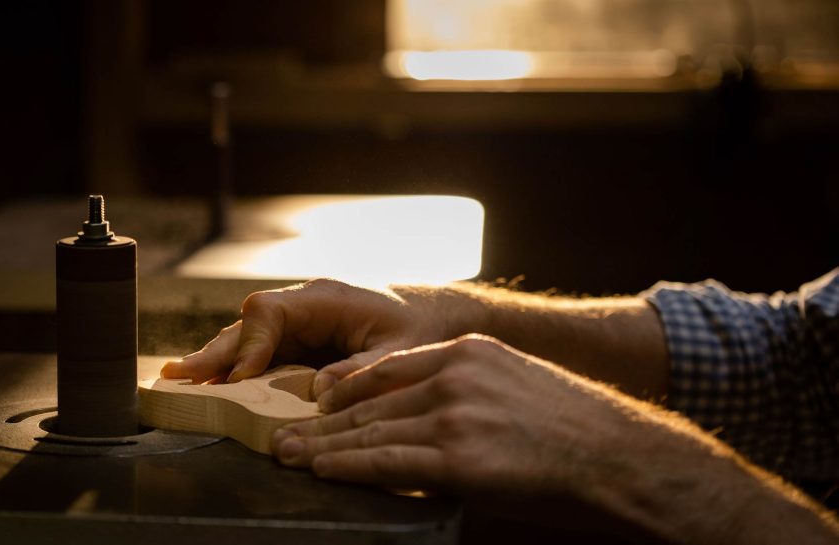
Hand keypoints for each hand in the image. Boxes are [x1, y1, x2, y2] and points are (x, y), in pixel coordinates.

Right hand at [162, 279, 474, 395]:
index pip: (270, 313)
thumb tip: (319, 392)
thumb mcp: (400, 352)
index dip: (249, 345)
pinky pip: (261, 354)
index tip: (239, 377)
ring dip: (218, 362)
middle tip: (178, 376)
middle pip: (247, 325)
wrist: (433, 315)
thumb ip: (361, 371)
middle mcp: (304, 306)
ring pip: (247, 339)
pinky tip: (212, 388)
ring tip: (179, 383)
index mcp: (326, 299)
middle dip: (215, 353)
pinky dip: (236, 370)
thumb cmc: (420, 328)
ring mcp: (299, 323)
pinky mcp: (300, 342)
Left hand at [269, 334, 644, 512]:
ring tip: (288, 454)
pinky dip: (347, 467)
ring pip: (370, 431)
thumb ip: (463, 388)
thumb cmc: (569, 426)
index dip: (344, 391)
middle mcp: (455, 376)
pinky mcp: (459, 459)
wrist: (618, 456)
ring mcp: (455, 416)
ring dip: (322, 446)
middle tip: (281, 433)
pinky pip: (386, 461)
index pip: (387, 369)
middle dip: (320, 421)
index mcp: (466, 351)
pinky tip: (322, 470)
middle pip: (369, 400)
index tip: (314, 405)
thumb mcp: (512, 381)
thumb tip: (417, 414)